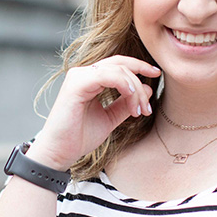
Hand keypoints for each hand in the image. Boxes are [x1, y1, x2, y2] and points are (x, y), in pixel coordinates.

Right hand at [28, 56, 159, 169]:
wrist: (60, 153)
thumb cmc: (79, 137)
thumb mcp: (110, 119)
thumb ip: (126, 104)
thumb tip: (147, 90)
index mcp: (90, 79)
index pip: (118, 64)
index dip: (139, 66)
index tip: (156, 75)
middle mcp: (83, 74)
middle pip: (120, 64)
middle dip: (140, 79)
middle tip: (148, 106)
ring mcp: (78, 77)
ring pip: (117, 69)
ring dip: (134, 89)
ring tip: (139, 111)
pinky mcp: (76, 84)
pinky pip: (106, 76)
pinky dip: (123, 85)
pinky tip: (131, 98)